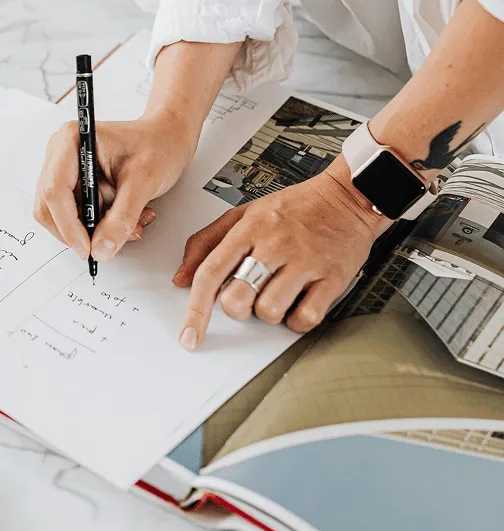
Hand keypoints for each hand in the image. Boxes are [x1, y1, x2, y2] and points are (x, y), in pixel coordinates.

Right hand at [34, 113, 195, 260]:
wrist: (167, 139)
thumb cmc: (157, 146)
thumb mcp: (143, 182)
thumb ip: (121, 218)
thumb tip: (101, 249)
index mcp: (72, 141)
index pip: (54, 190)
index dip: (67, 225)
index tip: (87, 248)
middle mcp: (61, 155)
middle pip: (49, 207)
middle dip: (77, 231)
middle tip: (106, 245)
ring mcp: (65, 171)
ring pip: (62, 216)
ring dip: (94, 230)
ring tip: (131, 222)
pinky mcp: (75, 186)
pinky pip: (76, 216)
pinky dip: (99, 226)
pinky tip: (125, 218)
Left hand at [173, 161, 390, 347]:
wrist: (348, 195)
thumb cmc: (294, 207)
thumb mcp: (244, 214)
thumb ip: (206, 242)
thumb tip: (182, 278)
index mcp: (249, 228)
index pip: (210, 273)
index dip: (195, 310)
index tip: (189, 335)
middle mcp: (275, 244)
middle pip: (237, 299)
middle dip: (236, 308)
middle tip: (247, 296)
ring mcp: (305, 262)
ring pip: (269, 312)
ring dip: (267, 314)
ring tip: (276, 294)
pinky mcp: (332, 277)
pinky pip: (305, 318)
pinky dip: (297, 321)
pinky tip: (297, 303)